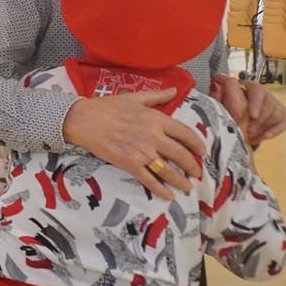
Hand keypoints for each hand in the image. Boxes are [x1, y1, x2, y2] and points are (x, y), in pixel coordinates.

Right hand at [61, 90, 204, 199]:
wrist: (83, 119)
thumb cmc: (107, 107)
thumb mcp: (134, 98)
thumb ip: (156, 96)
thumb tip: (173, 90)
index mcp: (156, 119)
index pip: (185, 133)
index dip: (197, 144)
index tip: (202, 152)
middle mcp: (153, 136)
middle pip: (180, 154)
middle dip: (192, 166)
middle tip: (197, 173)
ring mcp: (141, 152)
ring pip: (168, 170)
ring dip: (180, 181)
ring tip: (188, 187)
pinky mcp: (129, 163)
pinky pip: (149, 179)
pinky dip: (160, 189)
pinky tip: (168, 196)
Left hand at [210, 75, 285, 145]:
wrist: (236, 131)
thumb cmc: (227, 115)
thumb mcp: (219, 107)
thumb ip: (216, 96)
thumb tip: (216, 84)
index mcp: (248, 88)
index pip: (255, 88)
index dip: (255, 101)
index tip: (251, 115)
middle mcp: (263, 95)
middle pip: (269, 100)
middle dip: (261, 115)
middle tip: (250, 129)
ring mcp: (274, 105)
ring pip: (277, 111)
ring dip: (264, 124)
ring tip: (251, 134)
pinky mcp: (282, 117)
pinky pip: (285, 121)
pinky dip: (277, 129)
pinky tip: (266, 136)